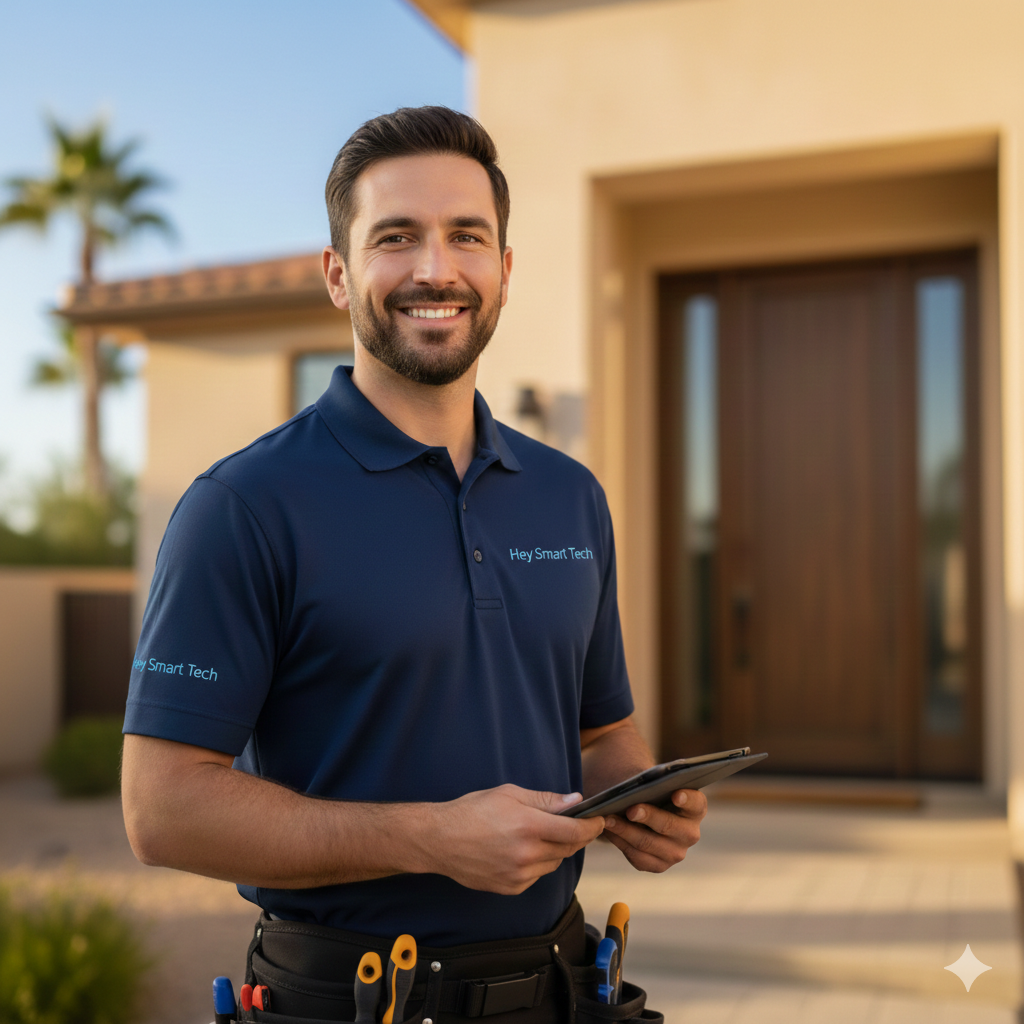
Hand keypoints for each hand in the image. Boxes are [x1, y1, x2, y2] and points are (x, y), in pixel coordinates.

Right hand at [425, 785, 605, 894]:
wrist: (440, 840)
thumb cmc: (472, 811)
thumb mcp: (509, 794)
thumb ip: (545, 800)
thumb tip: (575, 801)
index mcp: (528, 826)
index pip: (575, 832)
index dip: (592, 826)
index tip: (599, 820)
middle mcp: (526, 854)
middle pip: (568, 849)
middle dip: (576, 836)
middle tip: (573, 824)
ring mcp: (518, 875)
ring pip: (554, 863)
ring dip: (556, 850)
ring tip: (540, 835)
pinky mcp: (511, 888)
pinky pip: (537, 875)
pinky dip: (538, 863)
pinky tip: (522, 850)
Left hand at [601, 788, 706, 871]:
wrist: (643, 812)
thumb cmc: (649, 793)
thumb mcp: (652, 785)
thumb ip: (649, 785)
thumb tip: (630, 787)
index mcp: (695, 809)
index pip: (696, 804)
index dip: (687, 799)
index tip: (676, 794)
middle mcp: (690, 834)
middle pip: (669, 826)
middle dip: (649, 817)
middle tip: (631, 809)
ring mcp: (676, 853)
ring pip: (648, 843)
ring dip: (626, 830)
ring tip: (608, 819)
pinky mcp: (659, 865)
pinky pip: (638, 857)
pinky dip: (621, 842)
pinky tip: (608, 831)